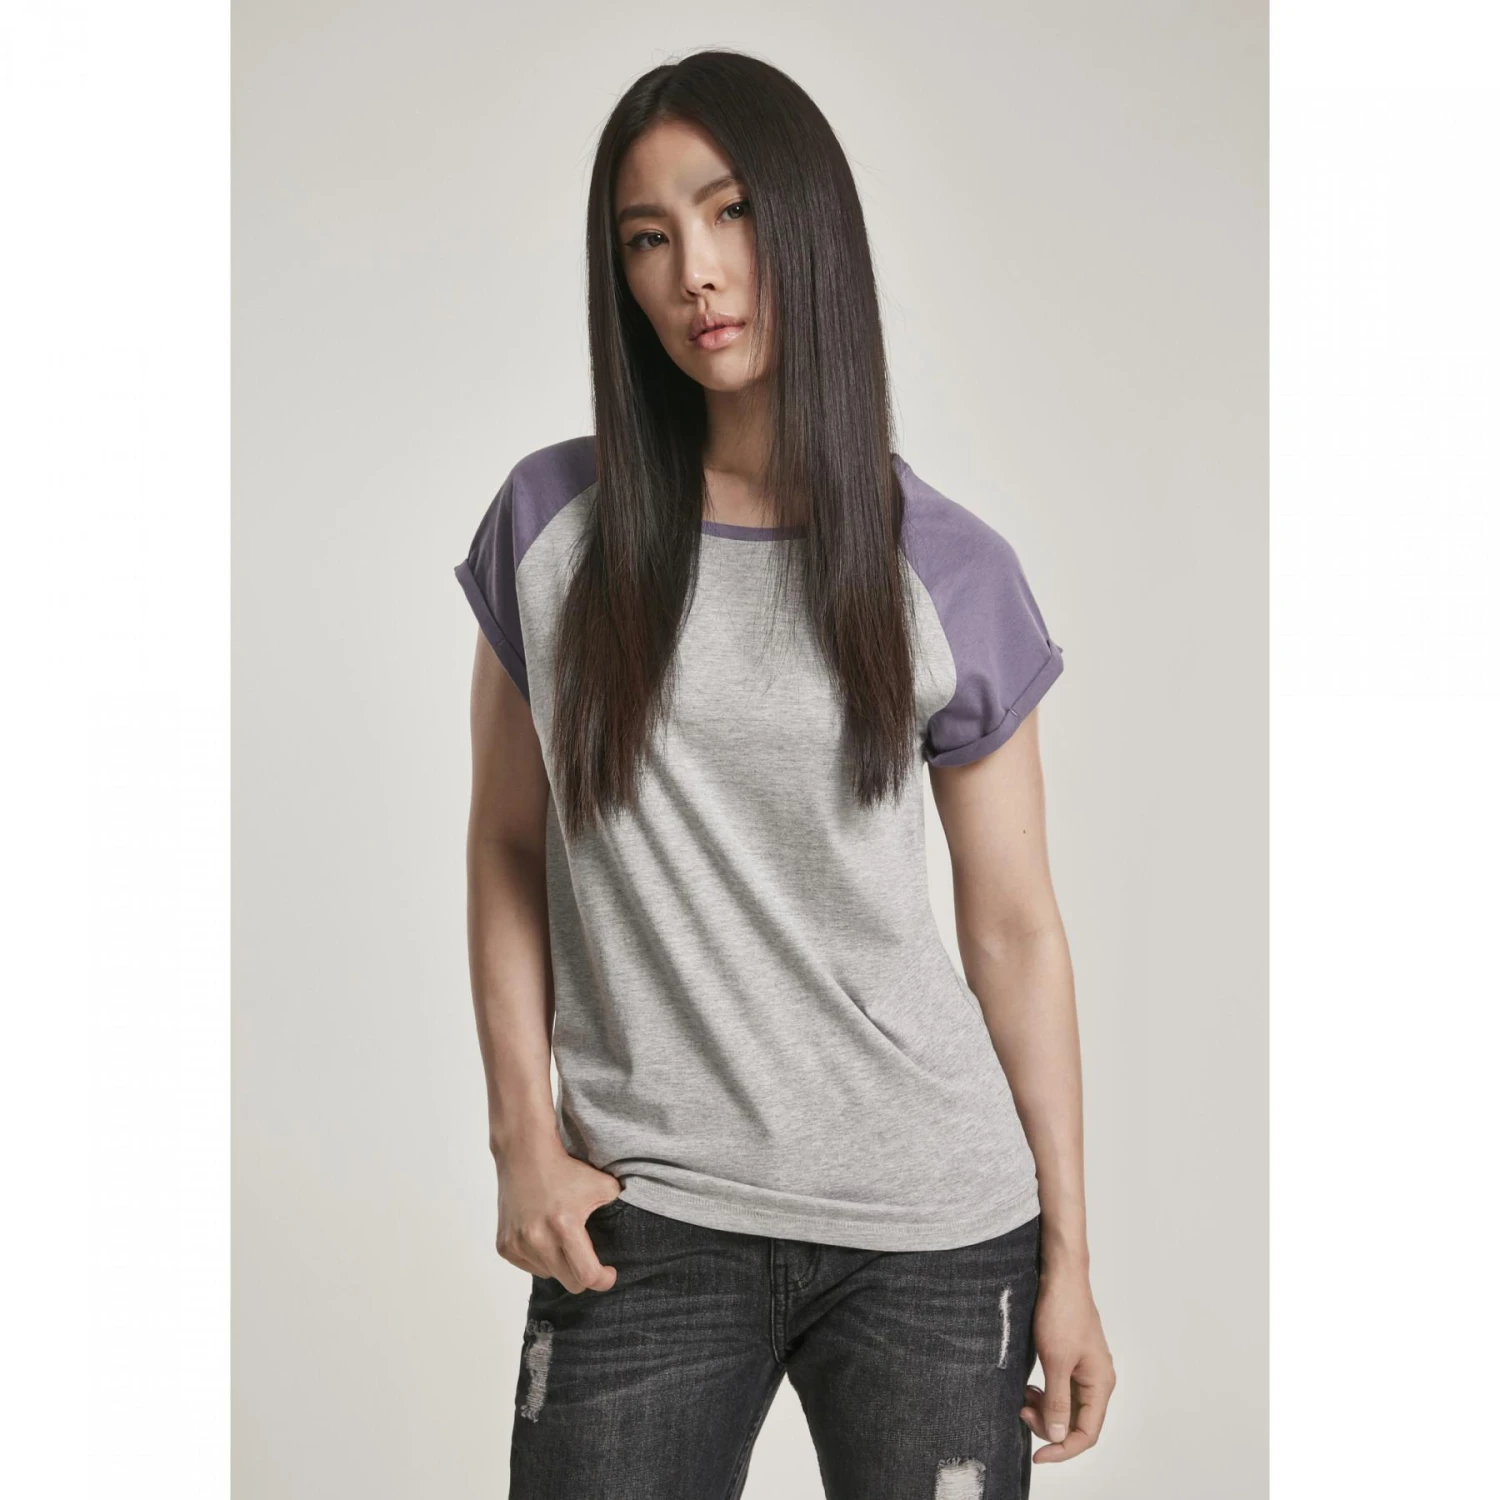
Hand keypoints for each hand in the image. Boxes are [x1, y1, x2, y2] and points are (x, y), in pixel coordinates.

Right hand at [494, 1136, 624, 1292]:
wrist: (525, 1155)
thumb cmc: (566, 1169)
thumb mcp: (603, 1185)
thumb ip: (619, 1208)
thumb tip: (635, 1233)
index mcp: (564, 1226)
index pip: (587, 1275)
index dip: (603, 1280)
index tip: (609, 1273)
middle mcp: (537, 1239)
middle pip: (570, 1281)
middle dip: (583, 1273)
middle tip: (589, 1256)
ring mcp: (518, 1244)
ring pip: (550, 1274)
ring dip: (560, 1263)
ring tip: (562, 1236)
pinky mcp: (504, 1246)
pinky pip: (530, 1266)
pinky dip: (540, 1257)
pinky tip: (543, 1234)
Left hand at [1020, 1264, 1115, 1462]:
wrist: (1060, 1276)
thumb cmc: (1062, 1312)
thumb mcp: (1055, 1361)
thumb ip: (1057, 1401)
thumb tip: (1057, 1435)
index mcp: (1100, 1384)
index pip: (1087, 1433)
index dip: (1063, 1449)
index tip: (1038, 1455)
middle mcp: (1097, 1379)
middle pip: (1076, 1422)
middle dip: (1049, 1425)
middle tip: (1023, 1412)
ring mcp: (1085, 1368)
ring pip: (1066, 1406)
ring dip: (1045, 1410)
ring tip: (1024, 1399)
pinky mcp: (1072, 1358)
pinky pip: (1060, 1389)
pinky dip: (1045, 1394)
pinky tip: (1029, 1388)